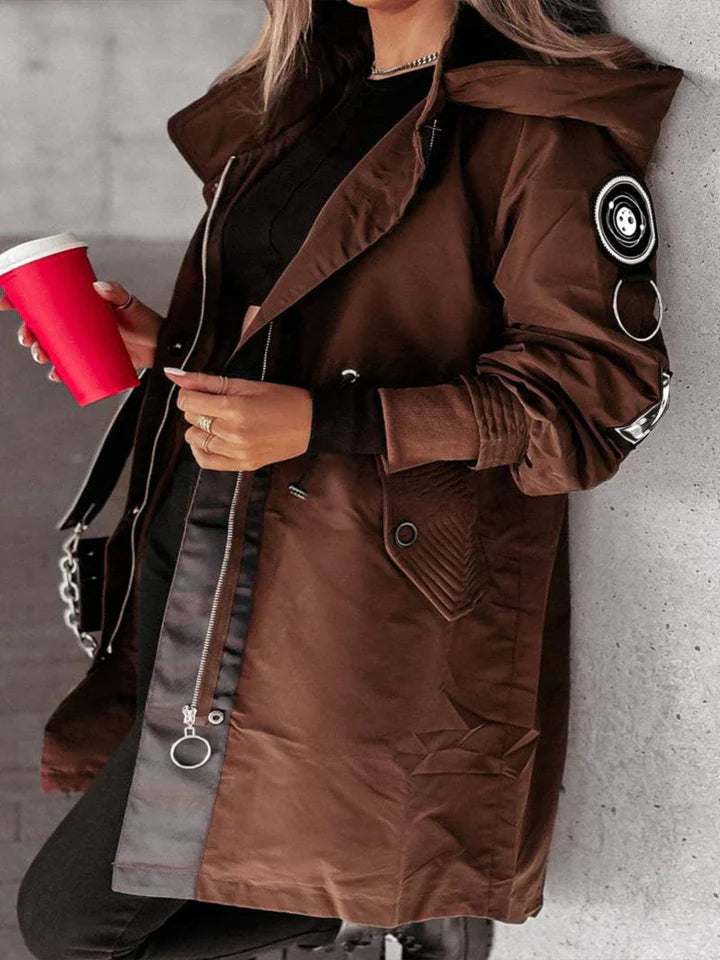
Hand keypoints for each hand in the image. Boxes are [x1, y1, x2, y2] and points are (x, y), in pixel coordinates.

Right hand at [2, 279, 162, 381]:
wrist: (162, 347)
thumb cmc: (144, 320)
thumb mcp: (129, 304)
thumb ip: (117, 293)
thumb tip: (99, 286)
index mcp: (77, 305)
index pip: (41, 299)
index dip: (17, 299)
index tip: (2, 301)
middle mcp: (75, 324)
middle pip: (40, 326)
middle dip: (27, 333)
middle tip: (28, 339)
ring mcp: (81, 343)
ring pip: (50, 348)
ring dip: (39, 353)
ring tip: (42, 358)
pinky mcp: (90, 361)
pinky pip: (68, 368)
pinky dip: (60, 373)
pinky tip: (56, 376)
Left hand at [164, 368, 312, 471]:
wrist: (310, 423)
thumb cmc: (282, 399)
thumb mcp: (245, 383)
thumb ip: (207, 381)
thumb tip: (173, 374)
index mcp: (234, 408)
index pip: (188, 401)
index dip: (188, 393)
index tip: (198, 390)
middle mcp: (233, 433)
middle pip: (190, 419)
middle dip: (196, 408)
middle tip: (214, 402)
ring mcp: (237, 452)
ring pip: (194, 439)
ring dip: (199, 428)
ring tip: (216, 420)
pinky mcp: (242, 465)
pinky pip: (205, 461)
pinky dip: (201, 449)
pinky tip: (209, 439)